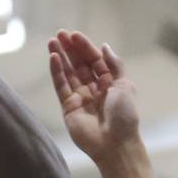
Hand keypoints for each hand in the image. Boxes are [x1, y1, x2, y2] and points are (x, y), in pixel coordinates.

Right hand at [48, 30, 139, 159]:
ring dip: (60, 57)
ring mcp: (79, 98)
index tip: (74, 35)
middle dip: (70, 49)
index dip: (85, 47)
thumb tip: (104, 46)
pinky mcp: (68, 107)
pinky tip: (53, 58)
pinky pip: (61, 86)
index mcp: (109, 83)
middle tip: (59, 34)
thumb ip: (114, 65)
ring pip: (68, 73)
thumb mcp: (125, 85)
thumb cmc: (124, 115)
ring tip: (52, 42)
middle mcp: (93, 89)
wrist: (115, 143)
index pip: (94, 61)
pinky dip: (57, 72)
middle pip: (79, 65)